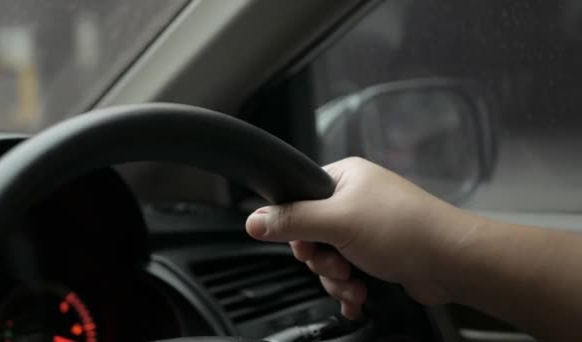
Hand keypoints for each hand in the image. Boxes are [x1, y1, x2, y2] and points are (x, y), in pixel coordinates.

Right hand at [246, 157, 471, 318]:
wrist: (452, 263)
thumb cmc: (402, 229)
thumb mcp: (337, 221)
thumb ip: (292, 220)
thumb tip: (253, 220)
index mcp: (344, 178)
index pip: (300, 198)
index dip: (296, 227)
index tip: (305, 245)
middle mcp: (354, 200)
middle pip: (312, 234)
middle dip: (321, 260)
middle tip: (337, 264)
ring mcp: (366, 229)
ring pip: (328, 259)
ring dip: (336, 279)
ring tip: (354, 284)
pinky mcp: (377, 255)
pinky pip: (347, 272)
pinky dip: (349, 288)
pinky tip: (358, 297)